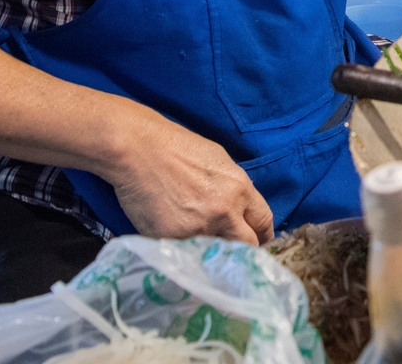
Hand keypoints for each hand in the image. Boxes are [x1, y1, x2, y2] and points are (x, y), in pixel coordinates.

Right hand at [104, 114, 273, 244]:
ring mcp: (198, 229)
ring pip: (215, 253)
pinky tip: (175, 237)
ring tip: (199, 242)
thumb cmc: (177, 147)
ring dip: (210, 252)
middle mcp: (224, 212)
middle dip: (243, 249)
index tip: (257, 241)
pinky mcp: (172, 240)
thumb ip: (234, 189)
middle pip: (246, 246)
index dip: (262, 234)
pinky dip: (183, 250)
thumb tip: (240, 210)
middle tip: (233, 250)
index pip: (263, 222)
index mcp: (240, 189)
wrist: (137, 150)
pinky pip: (185, 253)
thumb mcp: (219, 162)